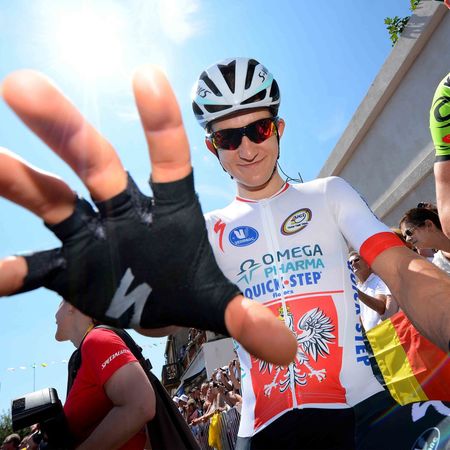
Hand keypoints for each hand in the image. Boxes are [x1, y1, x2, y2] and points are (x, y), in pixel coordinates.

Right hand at [0, 67, 296, 364]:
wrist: (158, 306)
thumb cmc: (187, 285)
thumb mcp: (217, 299)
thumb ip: (247, 315)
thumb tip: (285, 346)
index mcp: (169, 211)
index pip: (169, 161)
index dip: (162, 123)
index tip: (148, 76)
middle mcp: (125, 212)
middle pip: (95, 163)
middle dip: (66, 129)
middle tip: (23, 87)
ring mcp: (93, 238)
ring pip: (52, 199)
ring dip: (19, 179)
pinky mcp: (70, 268)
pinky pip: (36, 266)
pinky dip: (15, 270)